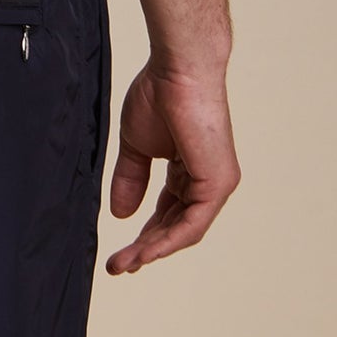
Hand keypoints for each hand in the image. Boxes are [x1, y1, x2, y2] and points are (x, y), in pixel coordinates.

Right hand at [105, 56, 239, 274]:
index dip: (145, 233)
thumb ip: (131, 178)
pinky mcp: (218, 183)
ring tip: (124, 264)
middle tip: (118, 266)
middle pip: (175, 225)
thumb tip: (120, 214)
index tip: (121, 251)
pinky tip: (144, 254)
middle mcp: (207, 180)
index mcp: (190, 169)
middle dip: (145, 248)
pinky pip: (191, 224)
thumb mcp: (137, 145)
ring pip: (183, 231)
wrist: (177, 70)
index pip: (169, 211)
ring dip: (152, 250)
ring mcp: (216, 183)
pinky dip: (166, 241)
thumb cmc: (159, 95)